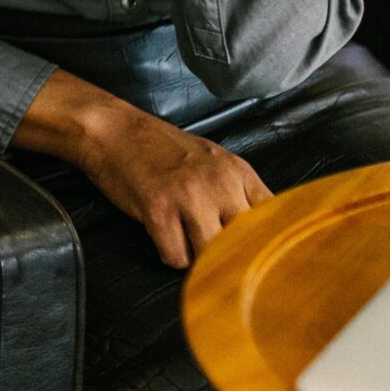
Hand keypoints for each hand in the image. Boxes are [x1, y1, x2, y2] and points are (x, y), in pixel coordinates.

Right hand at [78, 104, 271, 268]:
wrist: (116, 132)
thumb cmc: (164, 150)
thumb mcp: (215, 161)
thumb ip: (240, 193)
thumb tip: (259, 235)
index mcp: (239, 172)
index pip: (273, 220)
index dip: (265, 243)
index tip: (256, 255)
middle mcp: (220, 184)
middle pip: (244, 244)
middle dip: (232, 257)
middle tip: (218, 257)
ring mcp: (189, 197)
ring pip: (212, 255)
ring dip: (199, 258)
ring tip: (186, 240)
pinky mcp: (159, 210)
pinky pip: (178, 258)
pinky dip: (171, 255)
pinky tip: (164, 236)